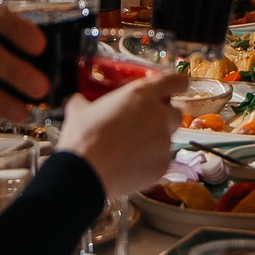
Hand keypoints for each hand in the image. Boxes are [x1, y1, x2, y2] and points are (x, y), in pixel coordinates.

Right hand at [54, 74, 183, 195]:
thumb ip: (86, 101)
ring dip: (154, 139)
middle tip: (145, 121)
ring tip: (131, 147)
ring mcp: (163, 142)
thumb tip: (78, 100)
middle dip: (164, 115)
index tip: (174, 87)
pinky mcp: (162, 165)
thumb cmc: (83, 137)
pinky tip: (131, 163)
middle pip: (176, 112)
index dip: (177, 84)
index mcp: (142, 95)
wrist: (84, 172)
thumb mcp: (80, 110)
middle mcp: (159, 116)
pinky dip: (150, 160)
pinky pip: (161, 159)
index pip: (176, 81)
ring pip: (167, 137)